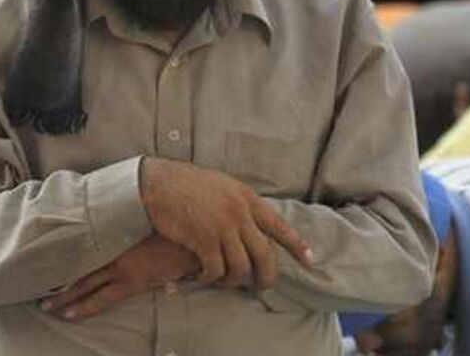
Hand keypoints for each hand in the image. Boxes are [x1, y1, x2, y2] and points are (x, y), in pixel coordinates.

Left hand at [39, 235, 197, 321]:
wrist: (192, 236)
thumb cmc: (171, 226)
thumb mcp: (145, 219)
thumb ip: (127, 223)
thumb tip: (115, 223)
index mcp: (114, 232)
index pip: (81, 245)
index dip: (63, 256)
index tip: (44, 260)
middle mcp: (113, 248)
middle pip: (77, 265)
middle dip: (57, 280)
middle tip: (38, 290)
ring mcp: (121, 266)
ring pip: (84, 284)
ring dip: (64, 296)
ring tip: (47, 305)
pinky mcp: (133, 281)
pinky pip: (103, 298)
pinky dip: (85, 306)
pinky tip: (71, 314)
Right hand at [140, 157, 312, 290]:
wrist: (159, 182)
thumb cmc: (187, 183)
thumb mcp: (222, 185)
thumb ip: (239, 203)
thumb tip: (250, 221)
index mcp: (247, 199)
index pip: (279, 226)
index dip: (297, 245)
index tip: (310, 260)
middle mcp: (240, 214)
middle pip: (264, 255)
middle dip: (267, 277)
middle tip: (261, 287)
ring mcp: (223, 228)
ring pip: (241, 268)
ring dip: (233, 281)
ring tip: (223, 282)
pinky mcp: (204, 240)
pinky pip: (216, 270)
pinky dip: (211, 279)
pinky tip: (202, 277)